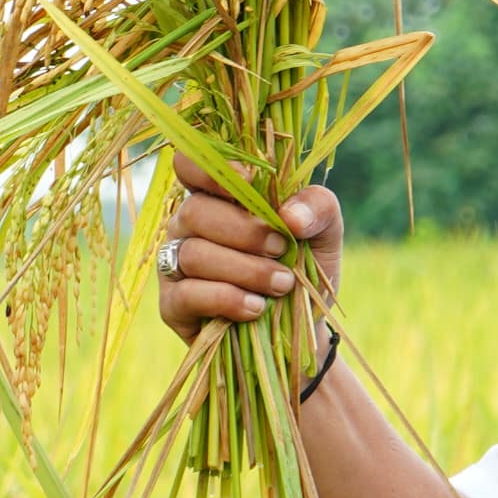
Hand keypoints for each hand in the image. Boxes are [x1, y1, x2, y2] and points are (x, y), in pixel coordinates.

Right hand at [153, 155, 339, 349]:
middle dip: (245, 232)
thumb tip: (291, 214)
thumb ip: (318, 207)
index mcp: (217, 196)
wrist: (300, 332)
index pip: (190, 164)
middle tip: (281, 249)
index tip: (250, 182)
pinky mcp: (173, 305)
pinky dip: (227, 298)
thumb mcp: (324, 234)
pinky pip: (189, 293)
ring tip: (281, 284)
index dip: (211, 169)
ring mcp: (174, 264)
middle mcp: (187, 225)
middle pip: (196, 211)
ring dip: (245, 269)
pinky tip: (256, 307)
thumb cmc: (304, 270)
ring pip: (194, 253)